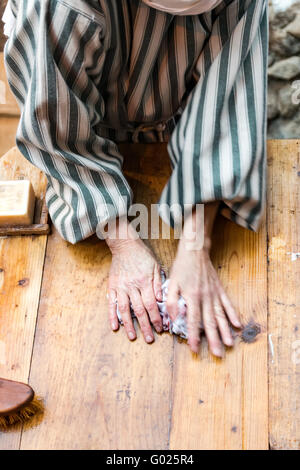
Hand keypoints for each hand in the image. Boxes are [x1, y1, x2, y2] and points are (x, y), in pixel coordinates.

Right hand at [106, 217, 162, 343]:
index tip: (160, 328)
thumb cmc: (142, 256)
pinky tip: (115, 326)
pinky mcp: (112, 287)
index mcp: (145, 282)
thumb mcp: (155, 266)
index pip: (152, 305)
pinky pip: (112, 303)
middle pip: (140, 310)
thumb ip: (159, 284)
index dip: (156, 318)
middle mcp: (132, 287)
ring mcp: (121, 287)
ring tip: (133, 336)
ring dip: (129, 325)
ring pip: (125, 309)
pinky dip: (112, 315)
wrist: (124, 245)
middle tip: (150, 339)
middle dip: (145, 326)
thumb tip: (161, 300)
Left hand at [167, 205, 240, 355]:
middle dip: (214, 339)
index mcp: (192, 297)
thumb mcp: (171, 283)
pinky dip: (233, 315)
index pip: (192, 321)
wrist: (195, 251)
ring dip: (225, 331)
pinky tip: (237, 325)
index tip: (195, 350)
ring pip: (221, 315)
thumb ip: (170, 301)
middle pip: (210, 322)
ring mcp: (214, 294)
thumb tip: (172, 318)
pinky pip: (227, 304)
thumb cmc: (181, 267)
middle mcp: (205, 297)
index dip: (193, 336)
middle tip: (218, 354)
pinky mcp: (220, 289)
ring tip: (230, 344)